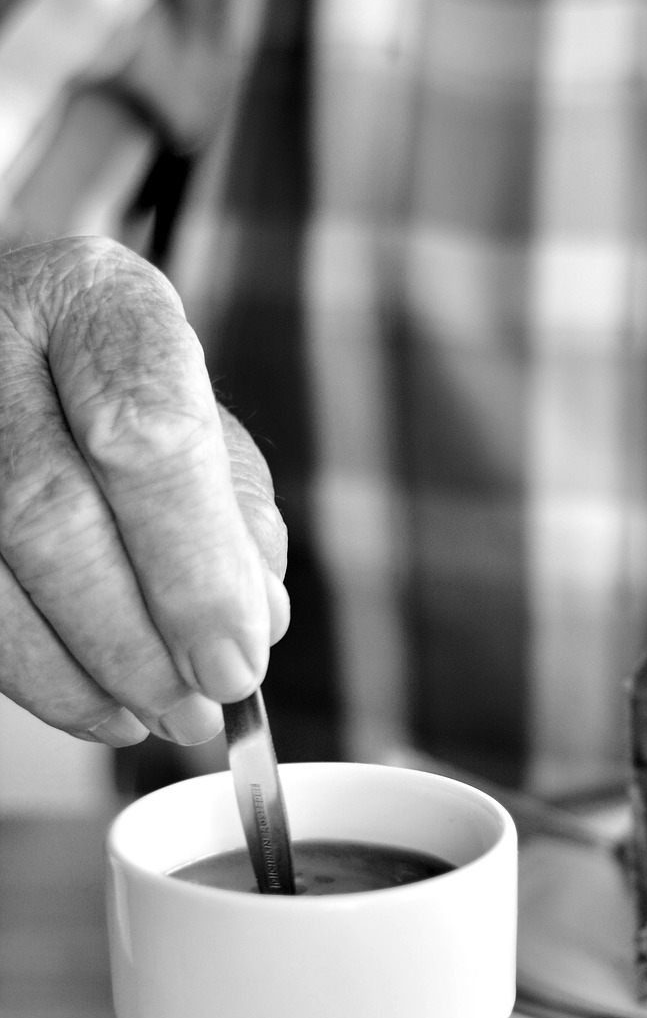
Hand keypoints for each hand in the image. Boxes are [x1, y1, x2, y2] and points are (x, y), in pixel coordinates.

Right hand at [0, 237, 287, 745]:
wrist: (13, 349)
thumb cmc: (114, 390)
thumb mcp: (192, 413)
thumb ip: (230, 511)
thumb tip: (252, 620)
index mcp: (95, 299)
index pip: (146, 434)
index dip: (193, 565)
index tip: (239, 659)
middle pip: (49, 511)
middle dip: (134, 637)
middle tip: (199, 709)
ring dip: (77, 673)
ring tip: (153, 718)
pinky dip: (30, 674)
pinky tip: (91, 702)